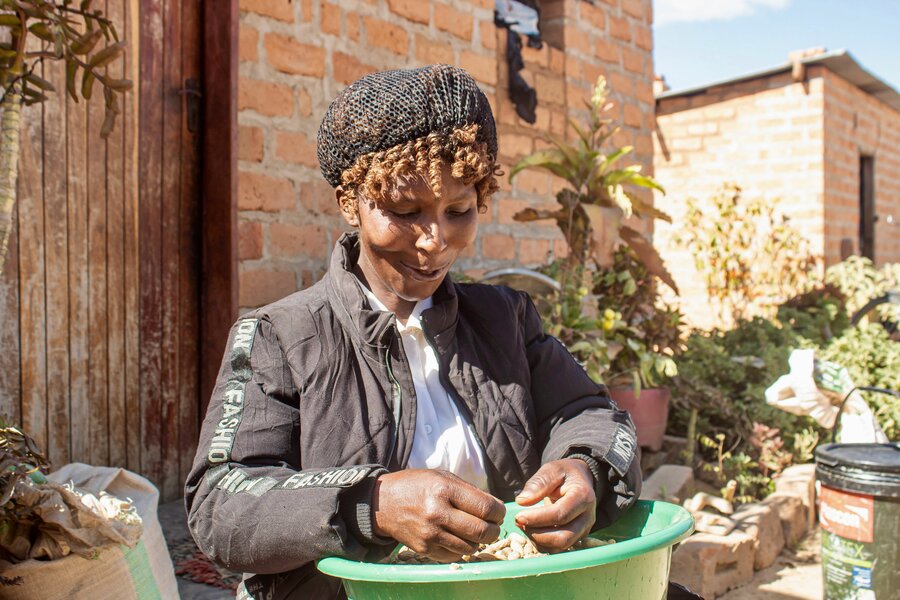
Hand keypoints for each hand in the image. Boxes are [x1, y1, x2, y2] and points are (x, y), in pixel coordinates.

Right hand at [372, 469, 505, 561]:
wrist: (383, 503)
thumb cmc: (416, 485)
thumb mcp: (442, 476)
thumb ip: (469, 491)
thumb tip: (496, 507)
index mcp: (444, 489)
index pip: (485, 507)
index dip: (499, 512)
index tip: (499, 512)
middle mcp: (437, 512)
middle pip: (481, 531)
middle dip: (494, 530)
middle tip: (494, 526)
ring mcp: (430, 534)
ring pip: (470, 547)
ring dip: (478, 541)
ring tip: (474, 531)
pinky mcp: (424, 549)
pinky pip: (454, 556)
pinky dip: (461, 549)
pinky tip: (457, 538)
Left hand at [514, 458, 595, 550]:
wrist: (579, 480)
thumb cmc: (564, 473)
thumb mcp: (552, 470)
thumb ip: (538, 483)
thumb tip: (522, 501)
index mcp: (583, 496)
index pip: (561, 515)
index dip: (538, 519)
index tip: (519, 516)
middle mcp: (587, 517)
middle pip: (563, 537)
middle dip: (537, 534)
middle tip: (518, 522)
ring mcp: (584, 530)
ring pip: (561, 546)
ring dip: (538, 540)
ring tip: (523, 525)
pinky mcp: (577, 537)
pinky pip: (559, 548)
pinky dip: (542, 544)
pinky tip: (531, 530)